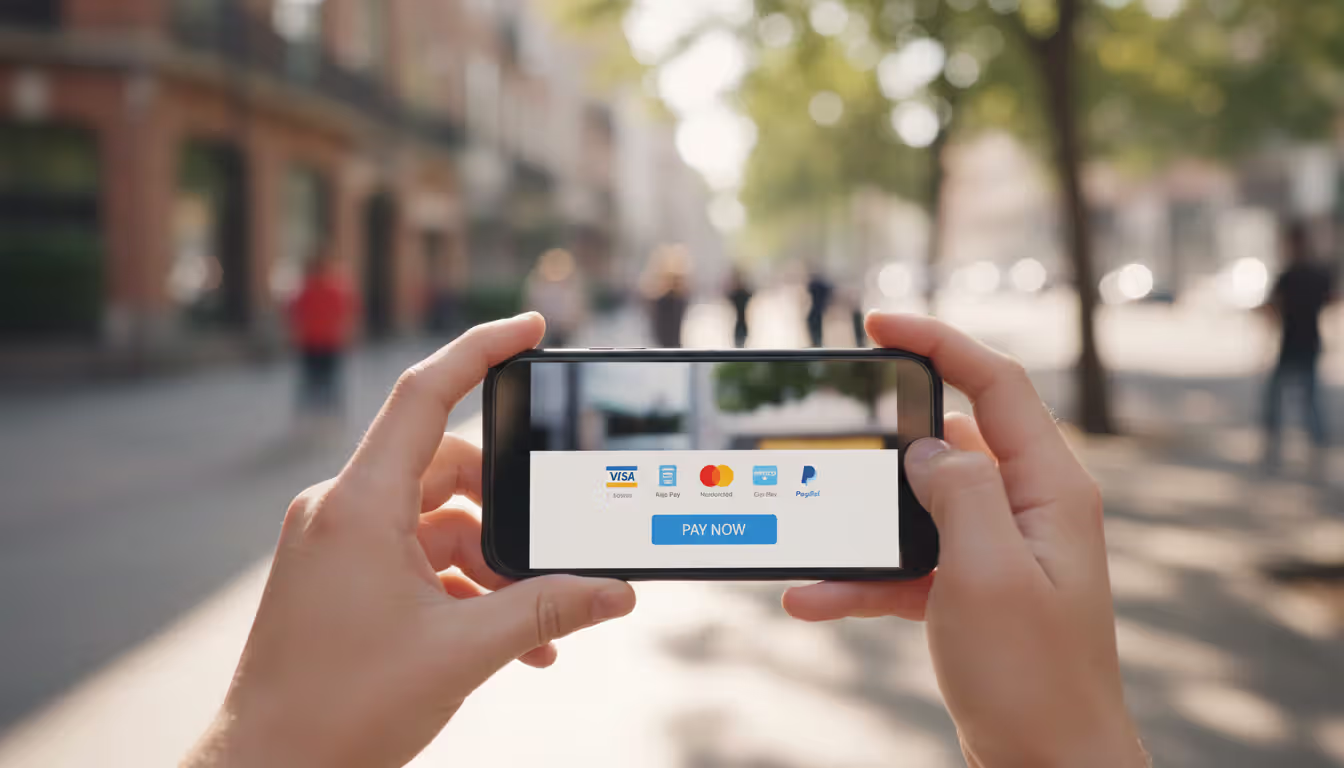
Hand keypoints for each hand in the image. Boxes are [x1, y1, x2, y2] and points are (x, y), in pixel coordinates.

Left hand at [184, 314, 635, 767]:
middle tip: (557, 557)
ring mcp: (339, 545)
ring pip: (438, 524)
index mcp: (358, 505)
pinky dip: (463, 589)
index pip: (424, 394)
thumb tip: (617, 592)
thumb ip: (545, 611)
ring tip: (538, 628)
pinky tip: (508, 640)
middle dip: (510, 514)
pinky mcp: (342, 578)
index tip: (533, 327)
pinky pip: (417, 560)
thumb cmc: (340, 713)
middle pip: (447, 470)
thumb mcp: (461, 654)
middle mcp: (342, 511)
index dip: (481, 350)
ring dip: (493, 566)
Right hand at [783, 313, 1144, 767]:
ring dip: (862, 526)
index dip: (939, 342)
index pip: (996, 384)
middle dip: (884, 442)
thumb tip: (924, 448)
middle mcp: (1027, 509)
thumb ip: (957, 493)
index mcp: (1049, 490)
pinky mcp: (971, 587)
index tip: (878, 323)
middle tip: (832, 438)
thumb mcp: (988, 573)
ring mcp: (998, 549)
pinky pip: (907, 563)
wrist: (1049, 765)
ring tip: (811, 544)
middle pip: (948, 440)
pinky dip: (864, 577)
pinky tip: (814, 597)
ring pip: (916, 507)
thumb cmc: (1033, 677)